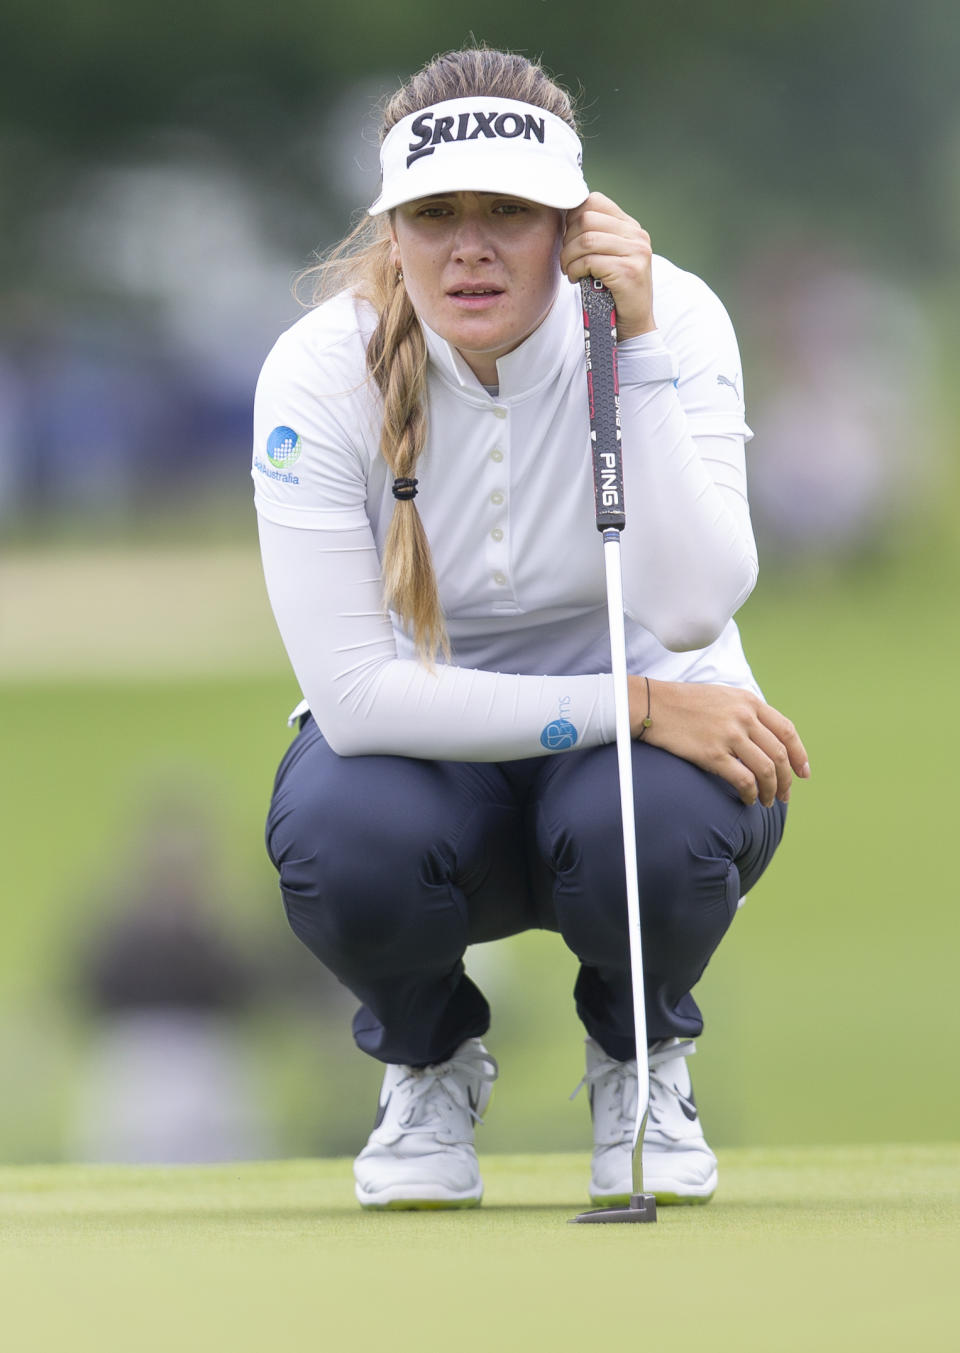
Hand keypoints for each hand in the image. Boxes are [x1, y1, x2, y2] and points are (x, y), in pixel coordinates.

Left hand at [561, 192, 655, 339]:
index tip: (568, 239)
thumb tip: (563, 216)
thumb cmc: (612, 291)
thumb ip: (594, 236)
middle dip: (567, 240)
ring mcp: (636, 252)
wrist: (633, 324)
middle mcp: (636, 235)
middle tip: (566, 260)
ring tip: (569, 270)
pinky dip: (575, 270)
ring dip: (569, 257)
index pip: (594, 201)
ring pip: (586, 239)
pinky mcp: (629, 271)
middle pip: (586, 218)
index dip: (572, 218)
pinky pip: (590, 261)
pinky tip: (577, 279)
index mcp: (630, 226)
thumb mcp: (606, 256)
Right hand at [629, 678, 809, 806]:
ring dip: (771, 791)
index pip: (786, 731)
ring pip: (766, 770)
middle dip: (787, 780)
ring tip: (766, 802)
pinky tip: (748, 800)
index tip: (803, 773)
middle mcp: (744, 717)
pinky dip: (751, 794)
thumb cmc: (684, 703)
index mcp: (749, 702)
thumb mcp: (723, 697)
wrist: (653, 705)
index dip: (799, 755)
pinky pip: (744, 780)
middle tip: (785, 797)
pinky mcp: (713, 753)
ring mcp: (730, 735)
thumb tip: (765, 739)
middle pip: (779, 754)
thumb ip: (746, 713)